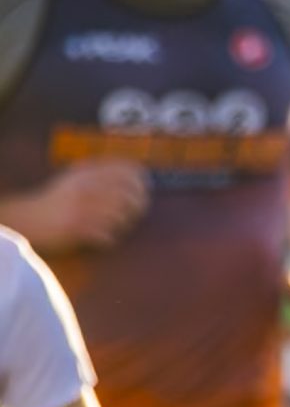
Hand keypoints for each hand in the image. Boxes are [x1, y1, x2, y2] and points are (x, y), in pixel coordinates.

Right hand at [18, 160, 148, 252]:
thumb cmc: (56, 199)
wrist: (27, 217)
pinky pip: (106, 235)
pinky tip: (104, 238)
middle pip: (129, 195)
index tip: (145, 187)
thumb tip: (136, 168)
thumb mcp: (75, 177)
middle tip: (138, 211)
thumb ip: (100, 170)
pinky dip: (109, 238)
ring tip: (118, 226)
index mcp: (87, 174)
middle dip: (139, 205)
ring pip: (120, 217)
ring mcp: (81, 208)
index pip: (126, 171)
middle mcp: (86, 188)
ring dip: (124, 224)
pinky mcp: (76, 228)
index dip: (141, 180)